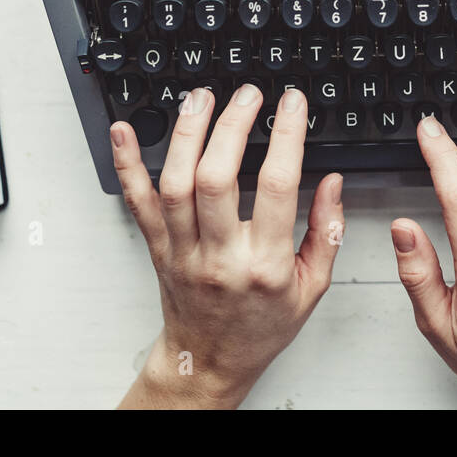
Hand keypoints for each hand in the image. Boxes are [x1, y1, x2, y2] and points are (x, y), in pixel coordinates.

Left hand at [111, 83, 343, 408]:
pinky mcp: (157, 249)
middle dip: (232, 126)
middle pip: (217, 179)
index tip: (292, 104)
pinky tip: (124, 132)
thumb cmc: (261, 325)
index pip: (275, 187)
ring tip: (201, 98)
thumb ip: (327, 232)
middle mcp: (220, 256)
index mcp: (265, 264)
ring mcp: (183, 251)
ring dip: (186, 134)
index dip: (286, 136)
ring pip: (175, 184)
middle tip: (246, 94)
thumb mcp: (312, 287)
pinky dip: (127, 164)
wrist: (210, 361)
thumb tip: (332, 182)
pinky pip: (137, 202)